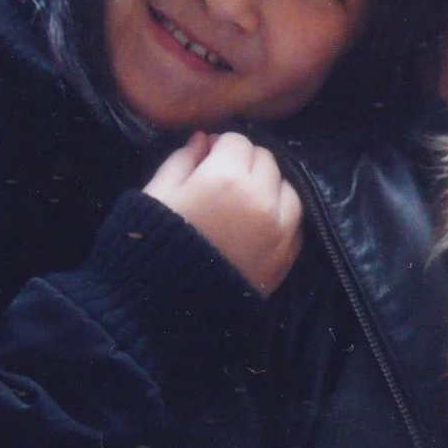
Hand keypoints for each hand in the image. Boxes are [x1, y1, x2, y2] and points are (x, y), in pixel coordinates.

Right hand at [142, 131, 302, 296]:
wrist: (165, 307)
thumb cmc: (152, 245)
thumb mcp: (157, 194)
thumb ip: (182, 160)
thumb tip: (203, 140)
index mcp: (226, 177)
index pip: (237, 141)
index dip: (219, 147)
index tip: (207, 158)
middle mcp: (261, 198)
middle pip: (266, 160)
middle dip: (245, 162)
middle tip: (224, 179)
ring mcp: (279, 229)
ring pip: (288, 187)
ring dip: (269, 187)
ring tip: (245, 201)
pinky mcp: (286, 256)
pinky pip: (295, 222)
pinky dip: (281, 216)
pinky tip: (258, 224)